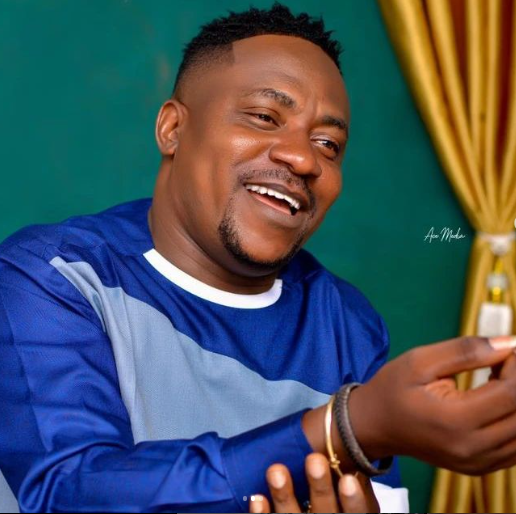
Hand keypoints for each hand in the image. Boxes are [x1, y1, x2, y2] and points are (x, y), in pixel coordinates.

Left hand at [248, 452, 378, 512]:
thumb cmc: (335, 510)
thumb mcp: (352, 506)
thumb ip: (356, 487)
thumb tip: (354, 459)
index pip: (355, 513)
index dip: (352, 500)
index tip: (348, 479)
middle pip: (325, 512)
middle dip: (320, 487)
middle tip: (314, 460)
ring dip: (284, 496)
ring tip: (276, 471)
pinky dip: (262, 513)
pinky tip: (257, 497)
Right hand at [349, 336, 515, 474]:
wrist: (373, 426)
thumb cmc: (392, 388)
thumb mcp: (419, 361)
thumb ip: (464, 351)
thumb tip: (510, 343)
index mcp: (455, 420)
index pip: (511, 395)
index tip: (506, 350)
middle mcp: (472, 449)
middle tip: (503, 362)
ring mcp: (477, 464)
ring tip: (498, 380)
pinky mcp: (479, 468)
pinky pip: (515, 448)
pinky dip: (513, 420)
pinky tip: (496, 401)